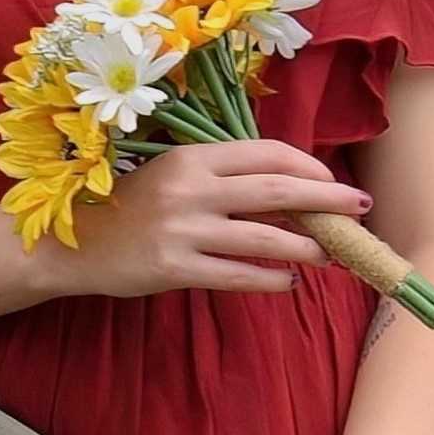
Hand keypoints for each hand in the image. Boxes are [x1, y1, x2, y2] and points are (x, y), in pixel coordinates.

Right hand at [52, 134, 376, 301]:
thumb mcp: (173, 178)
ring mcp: (182, 230)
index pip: (265, 153)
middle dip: (327, 198)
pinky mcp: (175, 268)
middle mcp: (189, 189)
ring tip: (329, 255)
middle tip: (360, 207)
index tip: (332, 181)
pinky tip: (286, 281)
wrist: (73, 246)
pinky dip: (271, 279)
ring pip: (264, 237)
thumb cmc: (131, 208)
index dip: (308, 165)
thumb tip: (291, 189)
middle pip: (276, 190)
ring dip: (307, 247)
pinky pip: (239, 275)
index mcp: (190, 158)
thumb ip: (221, 179)